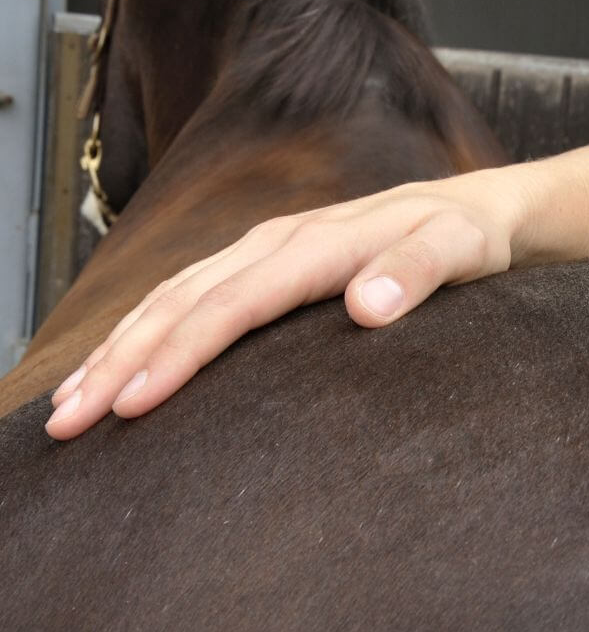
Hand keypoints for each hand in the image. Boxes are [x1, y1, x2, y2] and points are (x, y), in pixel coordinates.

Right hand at [44, 171, 522, 439]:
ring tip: (70, 403)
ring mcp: (267, 247)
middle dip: (120, 360)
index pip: (234, 304)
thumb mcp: (459, 250)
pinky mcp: (268, 259)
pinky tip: (123, 360)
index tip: (133, 402)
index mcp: (318, 244)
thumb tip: (366, 308)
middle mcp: (279, 240)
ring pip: (173, 294)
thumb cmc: (468, 237)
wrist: (475, 208)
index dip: (180, 353)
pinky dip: (147, 327)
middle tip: (69, 424)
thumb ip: (416, 274)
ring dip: (118, 347)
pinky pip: (192, 290)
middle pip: (182, 300)